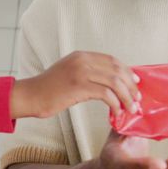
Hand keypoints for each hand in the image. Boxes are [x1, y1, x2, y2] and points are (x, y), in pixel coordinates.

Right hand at [10, 51, 140, 118]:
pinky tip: (116, 112)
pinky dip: (115, 104)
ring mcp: (80, 72)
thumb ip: (86, 72)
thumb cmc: (48, 89)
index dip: (127, 71)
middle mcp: (82, 60)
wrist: (30, 96)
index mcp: (81, 55)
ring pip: (115, 82)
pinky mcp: (78, 86)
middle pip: (117, 70)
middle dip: (131, 86)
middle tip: (137, 99)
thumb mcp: (68, 72)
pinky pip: (106, 94)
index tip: (136, 83)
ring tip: (131, 108)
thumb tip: (109, 82)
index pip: (112, 60)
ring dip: (127, 97)